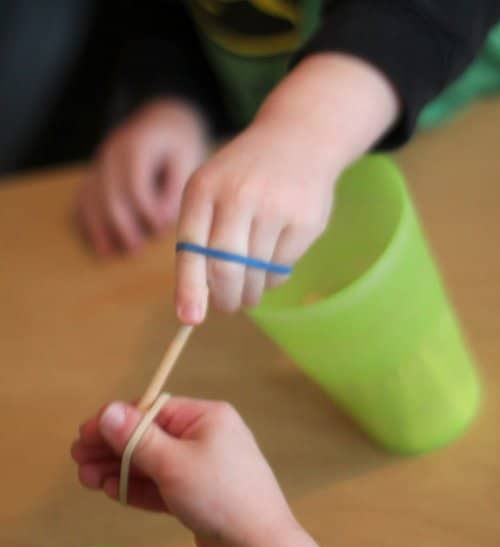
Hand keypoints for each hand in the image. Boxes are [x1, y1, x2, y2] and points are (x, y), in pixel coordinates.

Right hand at [72, 398, 319, 546]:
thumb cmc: (219, 495)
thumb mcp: (173, 463)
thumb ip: (137, 437)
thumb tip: (108, 410)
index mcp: (206, 418)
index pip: (152, 410)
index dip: (115, 422)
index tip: (83, 435)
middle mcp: (206, 437)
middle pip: (150, 437)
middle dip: (113, 449)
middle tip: (78, 461)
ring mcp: (203, 468)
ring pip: (154, 464)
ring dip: (121, 470)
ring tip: (87, 480)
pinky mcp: (200, 496)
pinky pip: (164, 486)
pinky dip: (140, 489)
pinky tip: (113, 491)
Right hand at [76, 99, 208, 255]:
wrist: (162, 117)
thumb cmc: (180, 143)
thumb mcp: (187, 158)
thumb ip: (175, 189)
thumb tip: (161, 222)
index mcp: (137, 146)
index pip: (136, 187)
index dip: (148, 213)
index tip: (162, 229)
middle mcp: (111, 153)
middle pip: (109, 197)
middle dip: (122, 227)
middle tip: (136, 249)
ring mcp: (99, 163)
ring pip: (90, 200)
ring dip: (100, 230)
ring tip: (110, 254)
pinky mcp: (94, 174)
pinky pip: (82, 199)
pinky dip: (86, 223)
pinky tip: (95, 245)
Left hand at [175, 117, 334, 322]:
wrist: (298, 138)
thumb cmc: (243, 177)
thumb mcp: (210, 192)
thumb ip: (198, 240)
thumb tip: (192, 306)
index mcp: (204, 189)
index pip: (191, 249)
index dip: (189, 288)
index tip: (189, 318)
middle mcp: (238, 195)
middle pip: (225, 269)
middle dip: (225, 299)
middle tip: (228, 306)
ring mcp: (275, 206)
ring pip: (255, 273)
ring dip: (250, 292)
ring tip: (250, 287)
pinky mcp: (305, 220)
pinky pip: (281, 268)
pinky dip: (272, 278)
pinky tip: (271, 262)